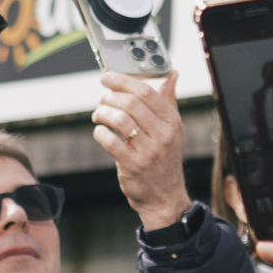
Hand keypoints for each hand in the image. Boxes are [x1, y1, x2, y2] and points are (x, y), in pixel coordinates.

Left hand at [93, 72, 191, 227]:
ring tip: (98, 115)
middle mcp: (163, 135)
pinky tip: (99, 131)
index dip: (123, 81)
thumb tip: (172, 74)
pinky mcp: (133, 165)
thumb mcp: (173, 130)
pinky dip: (100, 133)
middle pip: (131, 103)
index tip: (107, 78)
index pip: (147, 92)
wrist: (165, 197)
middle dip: (110, 97)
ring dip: (103, 113)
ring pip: (119, 120)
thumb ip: (169, 101)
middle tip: (101, 99)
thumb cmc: (165, 159)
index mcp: (172, 122)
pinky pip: (110, 142)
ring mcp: (149, 151)